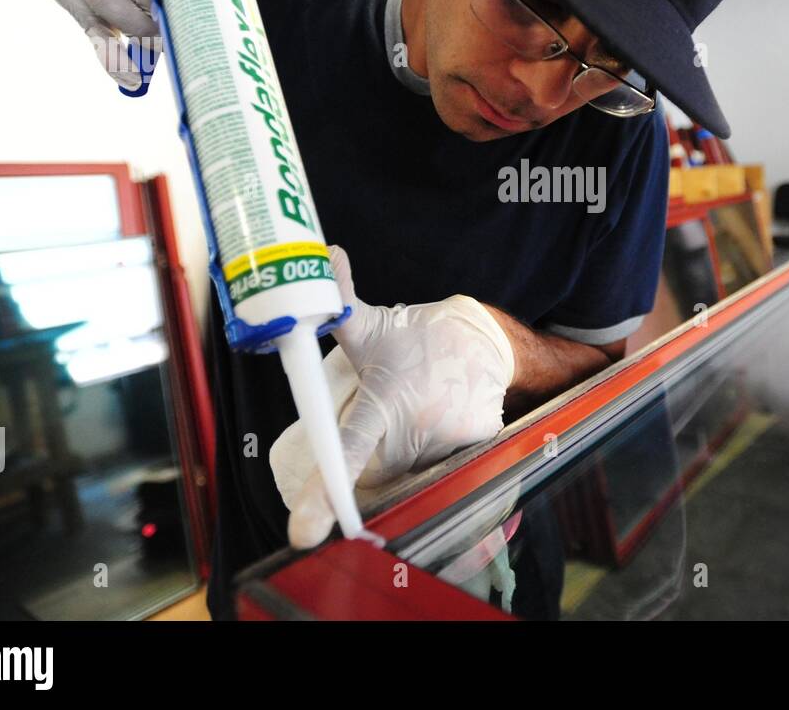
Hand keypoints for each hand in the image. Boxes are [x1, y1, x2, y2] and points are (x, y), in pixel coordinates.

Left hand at [283, 245, 514, 548]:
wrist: (485, 340)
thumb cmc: (416, 338)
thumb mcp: (372, 324)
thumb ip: (341, 304)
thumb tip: (325, 257)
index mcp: (383, 399)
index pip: (346, 449)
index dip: (324, 492)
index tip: (303, 532)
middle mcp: (416, 423)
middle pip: (381, 466)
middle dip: (383, 444)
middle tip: (398, 404)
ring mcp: (449, 437)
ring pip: (412, 468)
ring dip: (410, 447)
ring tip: (422, 404)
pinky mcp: (475, 445)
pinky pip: (442, 463)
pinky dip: (438, 446)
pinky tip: (444, 412)